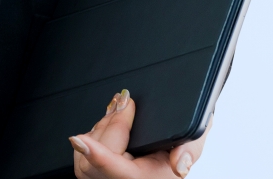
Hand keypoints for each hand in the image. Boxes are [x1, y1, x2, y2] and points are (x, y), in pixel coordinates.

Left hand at [70, 90, 205, 177]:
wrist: (168, 159)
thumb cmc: (177, 152)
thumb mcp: (192, 144)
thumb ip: (189, 149)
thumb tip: (178, 164)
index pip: (116, 171)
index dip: (97, 155)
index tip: (80, 140)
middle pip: (100, 153)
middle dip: (111, 123)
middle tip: (125, 102)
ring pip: (86, 154)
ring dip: (101, 128)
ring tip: (118, 112)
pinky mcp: (95, 177)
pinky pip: (81, 159)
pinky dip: (92, 137)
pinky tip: (106, 127)